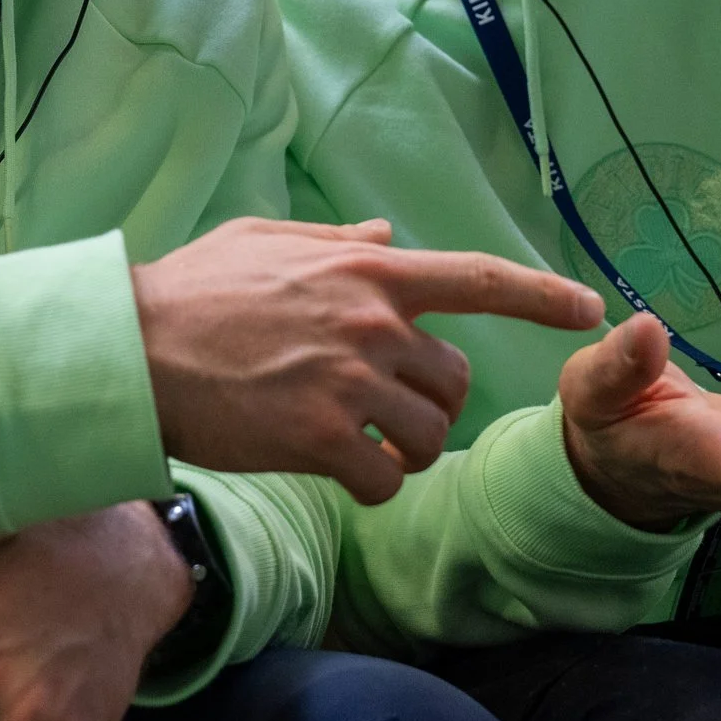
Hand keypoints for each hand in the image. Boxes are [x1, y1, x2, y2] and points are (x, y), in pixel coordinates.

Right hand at [133, 216, 601, 503]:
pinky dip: (375, 486)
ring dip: (408, 451)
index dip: (541, 294)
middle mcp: (373, 324)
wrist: (131, 349)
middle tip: (390, 411)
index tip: (589, 307)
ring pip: (429, 436)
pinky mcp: (321, 440)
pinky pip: (386, 480)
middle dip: (434, 403)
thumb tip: (388, 235)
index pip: (478, 278)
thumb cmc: (191, 291)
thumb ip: (337, 244)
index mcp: (368, 271)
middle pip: (456, 380)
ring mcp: (350, 383)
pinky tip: (343, 475)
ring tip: (365, 446)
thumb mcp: (265, 242)